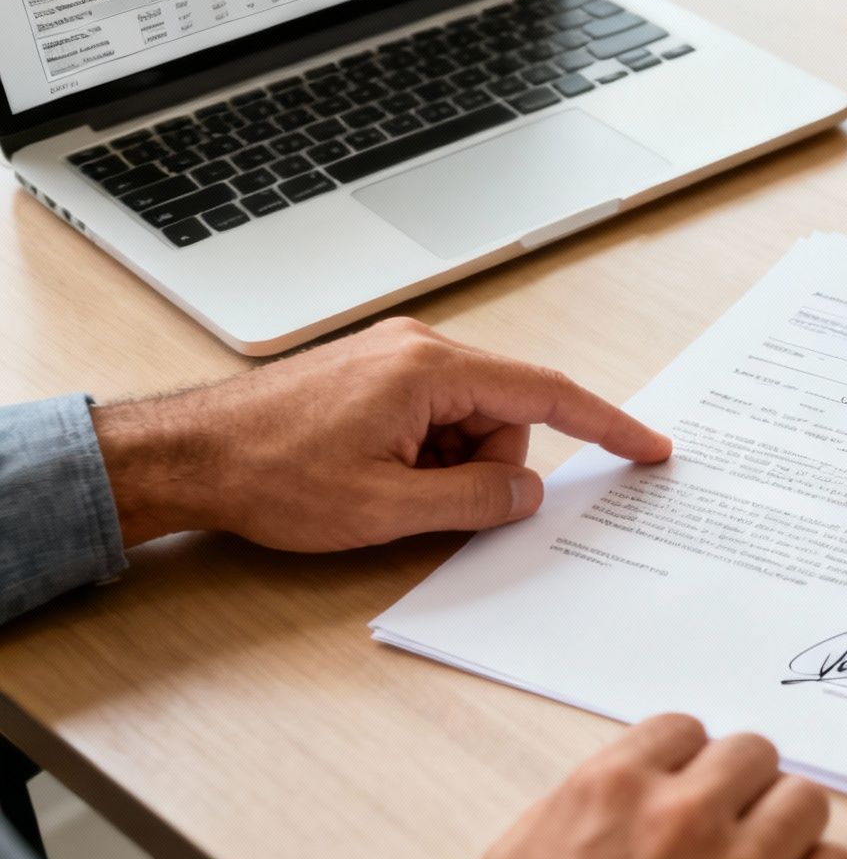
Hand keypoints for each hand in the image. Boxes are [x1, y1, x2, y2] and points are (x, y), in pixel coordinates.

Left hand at [91, 318, 671, 548]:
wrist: (185, 456)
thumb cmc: (269, 476)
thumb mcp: (384, 509)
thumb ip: (474, 503)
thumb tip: (528, 497)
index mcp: (432, 371)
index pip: (547, 395)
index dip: (606, 426)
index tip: (649, 447)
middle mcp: (421, 349)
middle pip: (505, 416)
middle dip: (485, 471)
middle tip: (424, 505)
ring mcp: (395, 358)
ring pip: (469, 422)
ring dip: (446, 467)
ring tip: (381, 489)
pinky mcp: (375, 374)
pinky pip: (434, 417)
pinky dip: (423, 456)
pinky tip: (372, 474)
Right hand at [462, 715, 846, 858]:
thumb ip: (571, 811)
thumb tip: (618, 793)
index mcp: (611, 792)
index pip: (683, 730)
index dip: (685, 764)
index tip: (684, 788)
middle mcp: (681, 818)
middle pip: (754, 754)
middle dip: (741, 788)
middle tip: (726, 825)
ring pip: (806, 801)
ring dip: (786, 828)